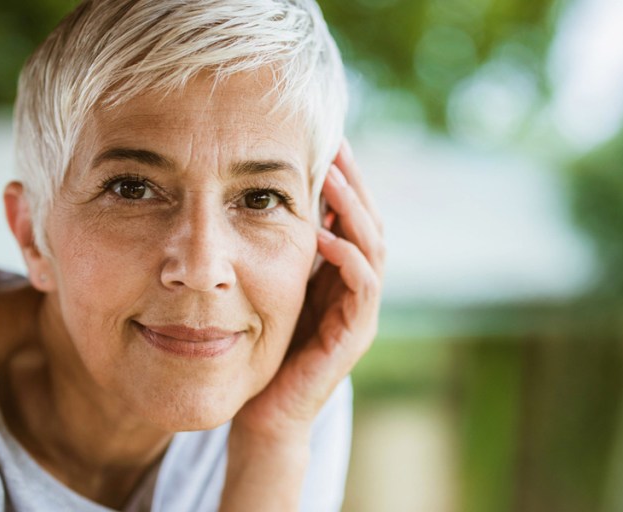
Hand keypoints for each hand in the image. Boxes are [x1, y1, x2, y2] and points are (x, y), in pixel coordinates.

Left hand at [231, 140, 384, 440]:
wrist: (262, 414)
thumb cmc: (258, 350)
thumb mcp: (263, 286)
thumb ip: (269, 248)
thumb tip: (249, 197)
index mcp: (337, 273)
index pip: (349, 214)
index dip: (342, 176)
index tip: (325, 138)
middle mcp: (355, 288)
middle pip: (369, 221)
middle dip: (353, 181)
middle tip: (337, 142)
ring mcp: (359, 313)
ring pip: (373, 248)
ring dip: (354, 210)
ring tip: (332, 177)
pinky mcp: (353, 337)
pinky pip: (363, 288)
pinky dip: (348, 257)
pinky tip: (324, 235)